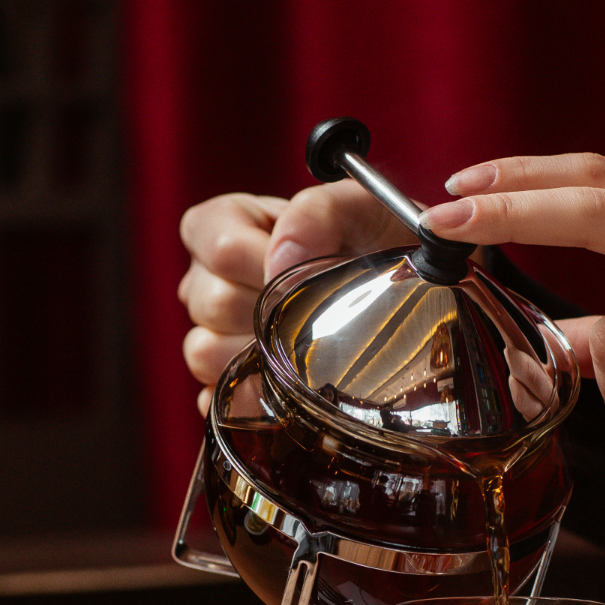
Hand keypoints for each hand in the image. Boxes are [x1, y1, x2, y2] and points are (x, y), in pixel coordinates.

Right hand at [178, 181, 411, 413]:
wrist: (398, 290)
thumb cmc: (371, 240)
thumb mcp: (356, 205)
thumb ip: (315, 212)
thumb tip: (280, 259)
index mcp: (222, 226)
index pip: (218, 249)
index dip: (261, 262)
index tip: (301, 268)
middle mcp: (206, 279)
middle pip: (212, 304)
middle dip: (270, 309)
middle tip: (316, 306)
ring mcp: (211, 334)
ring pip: (206, 353)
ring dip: (261, 353)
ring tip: (306, 342)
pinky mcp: (226, 383)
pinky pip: (220, 399)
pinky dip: (255, 398)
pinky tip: (289, 387)